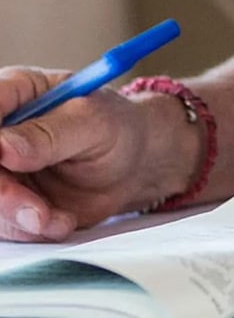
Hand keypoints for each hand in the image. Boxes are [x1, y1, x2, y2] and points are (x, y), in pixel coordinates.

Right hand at [0, 67, 158, 240]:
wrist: (133, 164)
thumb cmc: (117, 128)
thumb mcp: (93, 123)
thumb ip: (50, 134)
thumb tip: (2, 146)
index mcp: (20, 90)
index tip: (4, 160)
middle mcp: (2, 129)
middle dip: (3, 193)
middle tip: (36, 210)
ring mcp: (1, 166)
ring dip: (19, 218)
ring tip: (59, 218)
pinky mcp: (7, 199)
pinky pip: (2, 224)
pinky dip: (30, 230)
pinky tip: (62, 221)